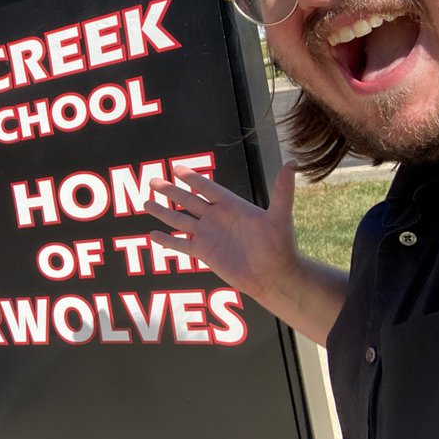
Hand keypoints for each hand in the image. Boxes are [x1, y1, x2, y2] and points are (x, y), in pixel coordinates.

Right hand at [144, 162, 300, 300]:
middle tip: (153, 180)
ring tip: (145, 203)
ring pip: (180, 220)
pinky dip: (166, 240)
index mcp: (232, 206)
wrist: (274, 276)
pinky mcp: (204, 253)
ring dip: (163, 212)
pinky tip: (153, 235)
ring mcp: (209, 235)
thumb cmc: (280, 247)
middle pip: (188, 200)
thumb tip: (292, 163)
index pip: (207, 187)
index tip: (177, 168)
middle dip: (170, 191)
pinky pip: (180, 244)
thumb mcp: (280, 217)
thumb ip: (282, 191)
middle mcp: (217, 218)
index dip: (192, 178)